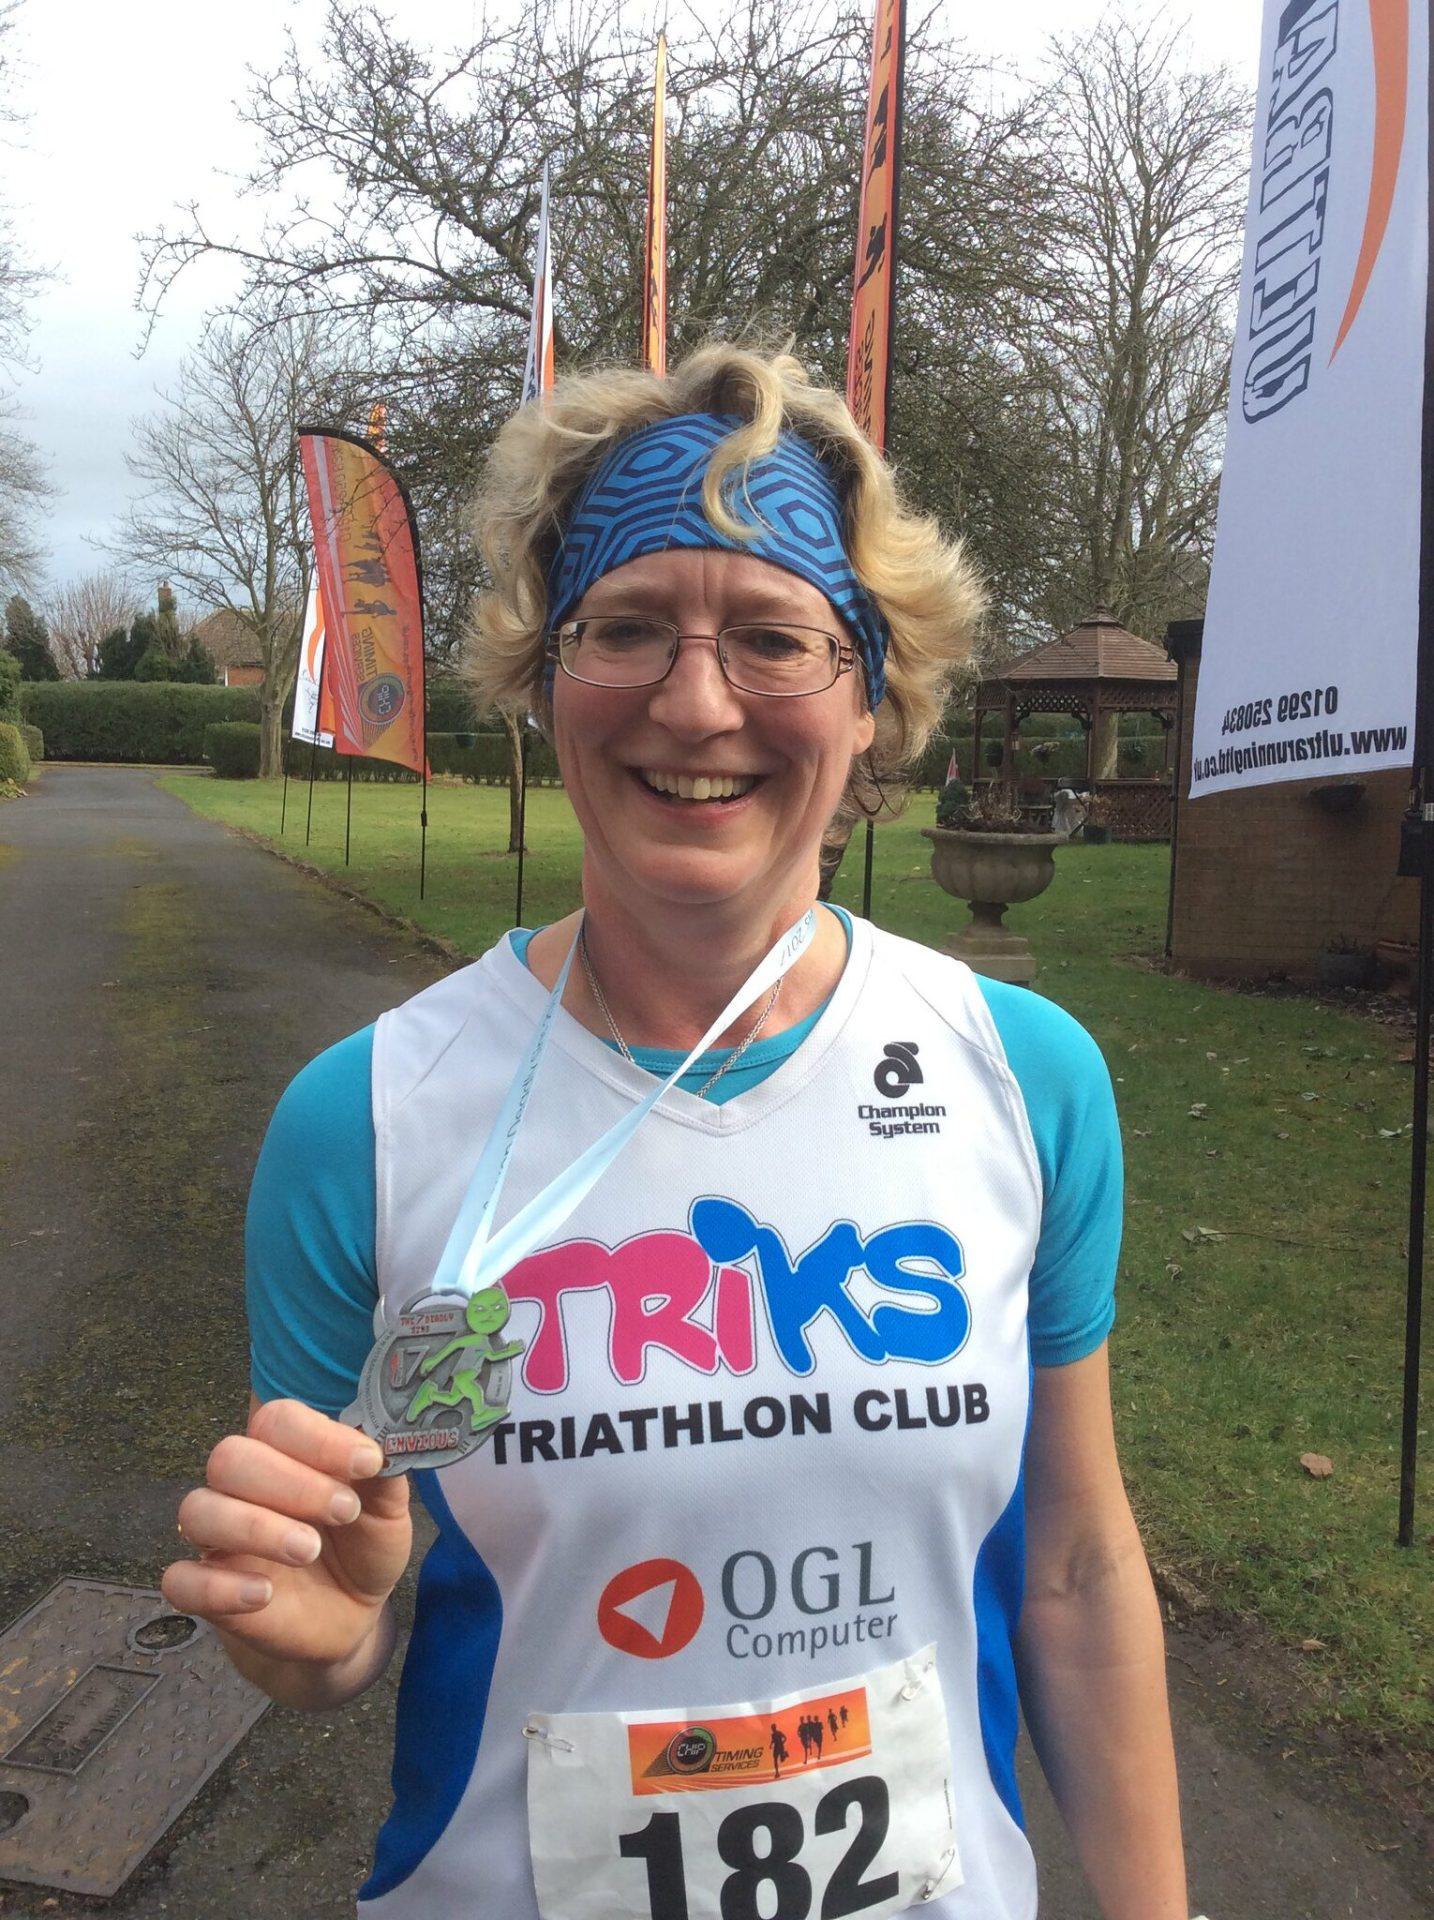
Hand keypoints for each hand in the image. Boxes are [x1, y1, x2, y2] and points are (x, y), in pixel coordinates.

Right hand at [162, 1399, 412, 1670]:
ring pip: (199, 1510)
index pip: (277, 1421)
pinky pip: (180, 1580)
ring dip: (254, 1527)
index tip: (367, 1463)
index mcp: (286, 1453)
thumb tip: (385, 1452)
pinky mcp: (206, 1590)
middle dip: (289, 1482)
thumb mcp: (387, 1513)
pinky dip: (217, 1587)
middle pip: (231, 1458)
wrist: (349, 1616)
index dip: (317, 1437)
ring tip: (308, 1550)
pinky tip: (264, 1594)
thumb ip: (384, 1479)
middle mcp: (243, 1487)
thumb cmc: (362, 1547)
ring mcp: (219, 1538)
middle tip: (343, 1511)